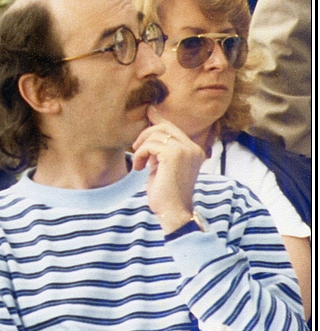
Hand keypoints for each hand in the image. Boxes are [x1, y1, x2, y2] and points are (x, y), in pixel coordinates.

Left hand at [132, 108, 205, 233]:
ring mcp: (185, 150)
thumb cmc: (166, 194)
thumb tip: (149, 135)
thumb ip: (161, 151)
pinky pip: (149, 145)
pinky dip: (140, 155)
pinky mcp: (174, 155)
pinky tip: (139, 168)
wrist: (173, 212)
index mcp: (194, 151)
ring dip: (141, 149)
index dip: (157, 123)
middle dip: (146, 134)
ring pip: (155, 135)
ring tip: (139, 165)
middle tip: (136, 148)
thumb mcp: (164, 167)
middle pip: (165, 127)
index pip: (173, 128)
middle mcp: (192, 148)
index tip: (147, 118)